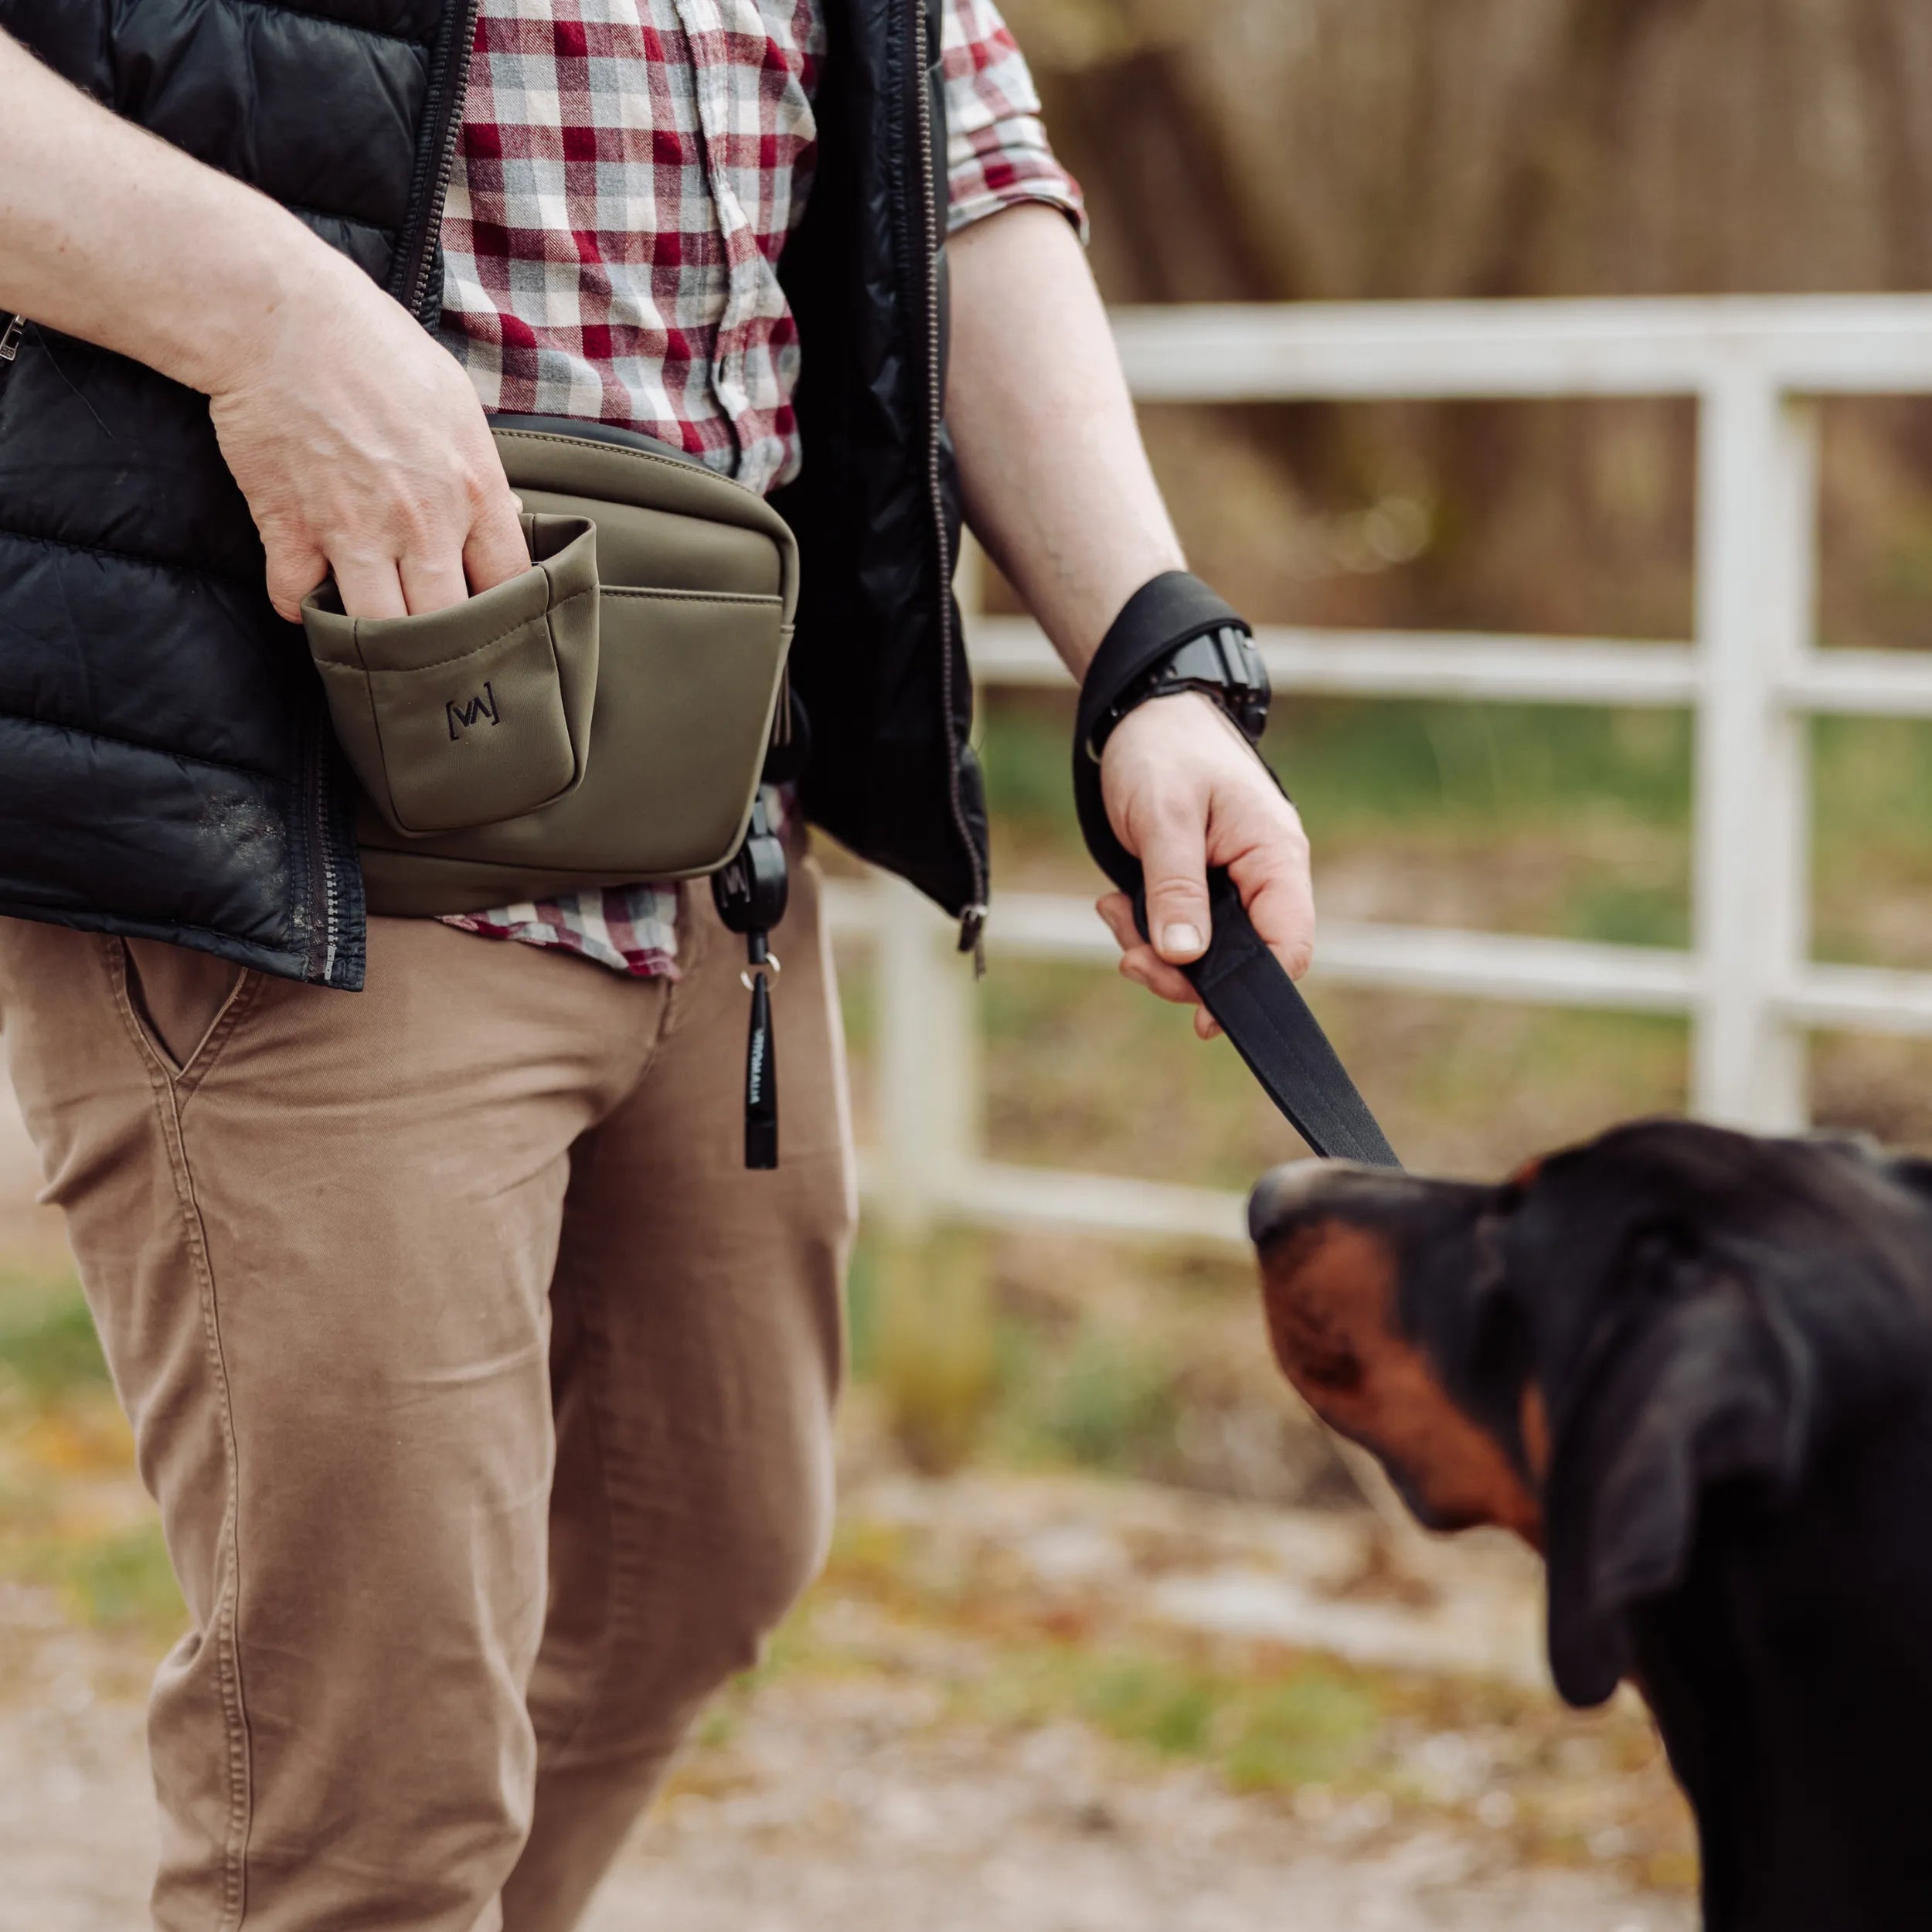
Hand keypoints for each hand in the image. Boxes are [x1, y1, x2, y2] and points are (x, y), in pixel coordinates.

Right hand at [207, 248, 527, 621]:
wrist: (280, 317)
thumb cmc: (374, 346)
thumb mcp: (456, 402)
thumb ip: (481, 472)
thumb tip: (503, 517)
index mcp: (473, 491)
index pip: (510, 586)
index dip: (504, 610)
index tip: (492, 615)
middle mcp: (420, 523)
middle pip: (448, 627)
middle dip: (446, 644)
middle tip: (437, 645)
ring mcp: (352, 531)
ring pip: (379, 631)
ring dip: (378, 641)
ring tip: (379, 636)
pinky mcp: (289, 529)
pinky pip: (296, 599)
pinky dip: (301, 607)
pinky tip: (311, 598)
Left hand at [1096, 693, 1314, 1039]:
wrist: (1142, 712)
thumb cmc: (1164, 750)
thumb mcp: (1165, 817)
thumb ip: (1176, 887)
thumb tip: (1186, 956)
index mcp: (1275, 857)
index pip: (1289, 946)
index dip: (1255, 992)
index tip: (1204, 1021)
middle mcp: (1263, 876)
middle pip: (1243, 961)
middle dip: (1181, 972)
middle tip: (1130, 958)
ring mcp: (1234, 882)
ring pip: (1205, 951)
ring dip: (1155, 948)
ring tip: (1113, 913)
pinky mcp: (1202, 884)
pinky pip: (1182, 928)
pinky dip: (1146, 927)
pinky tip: (1115, 904)